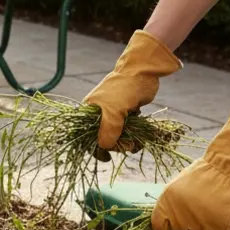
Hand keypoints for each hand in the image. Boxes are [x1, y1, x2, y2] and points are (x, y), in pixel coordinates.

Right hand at [84, 30, 181, 153]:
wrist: (143, 71)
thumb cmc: (124, 89)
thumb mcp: (113, 111)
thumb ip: (108, 131)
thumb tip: (104, 147)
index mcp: (89, 112)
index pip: (86, 136)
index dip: (95, 149)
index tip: (107, 158)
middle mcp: (99, 114)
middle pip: (104, 138)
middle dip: (117, 145)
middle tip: (129, 146)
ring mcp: (113, 113)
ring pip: (118, 135)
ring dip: (128, 142)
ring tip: (137, 142)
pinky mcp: (127, 113)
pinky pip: (128, 130)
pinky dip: (134, 135)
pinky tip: (140, 135)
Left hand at [151, 112, 229, 229]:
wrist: (229, 168)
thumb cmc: (205, 173)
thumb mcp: (178, 186)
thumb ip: (171, 204)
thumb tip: (168, 221)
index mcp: (167, 204)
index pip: (159, 229)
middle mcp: (180, 216)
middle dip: (190, 226)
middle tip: (201, 209)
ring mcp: (199, 224)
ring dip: (207, 224)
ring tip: (214, 204)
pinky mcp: (218, 227)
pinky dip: (223, 224)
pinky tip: (224, 208)